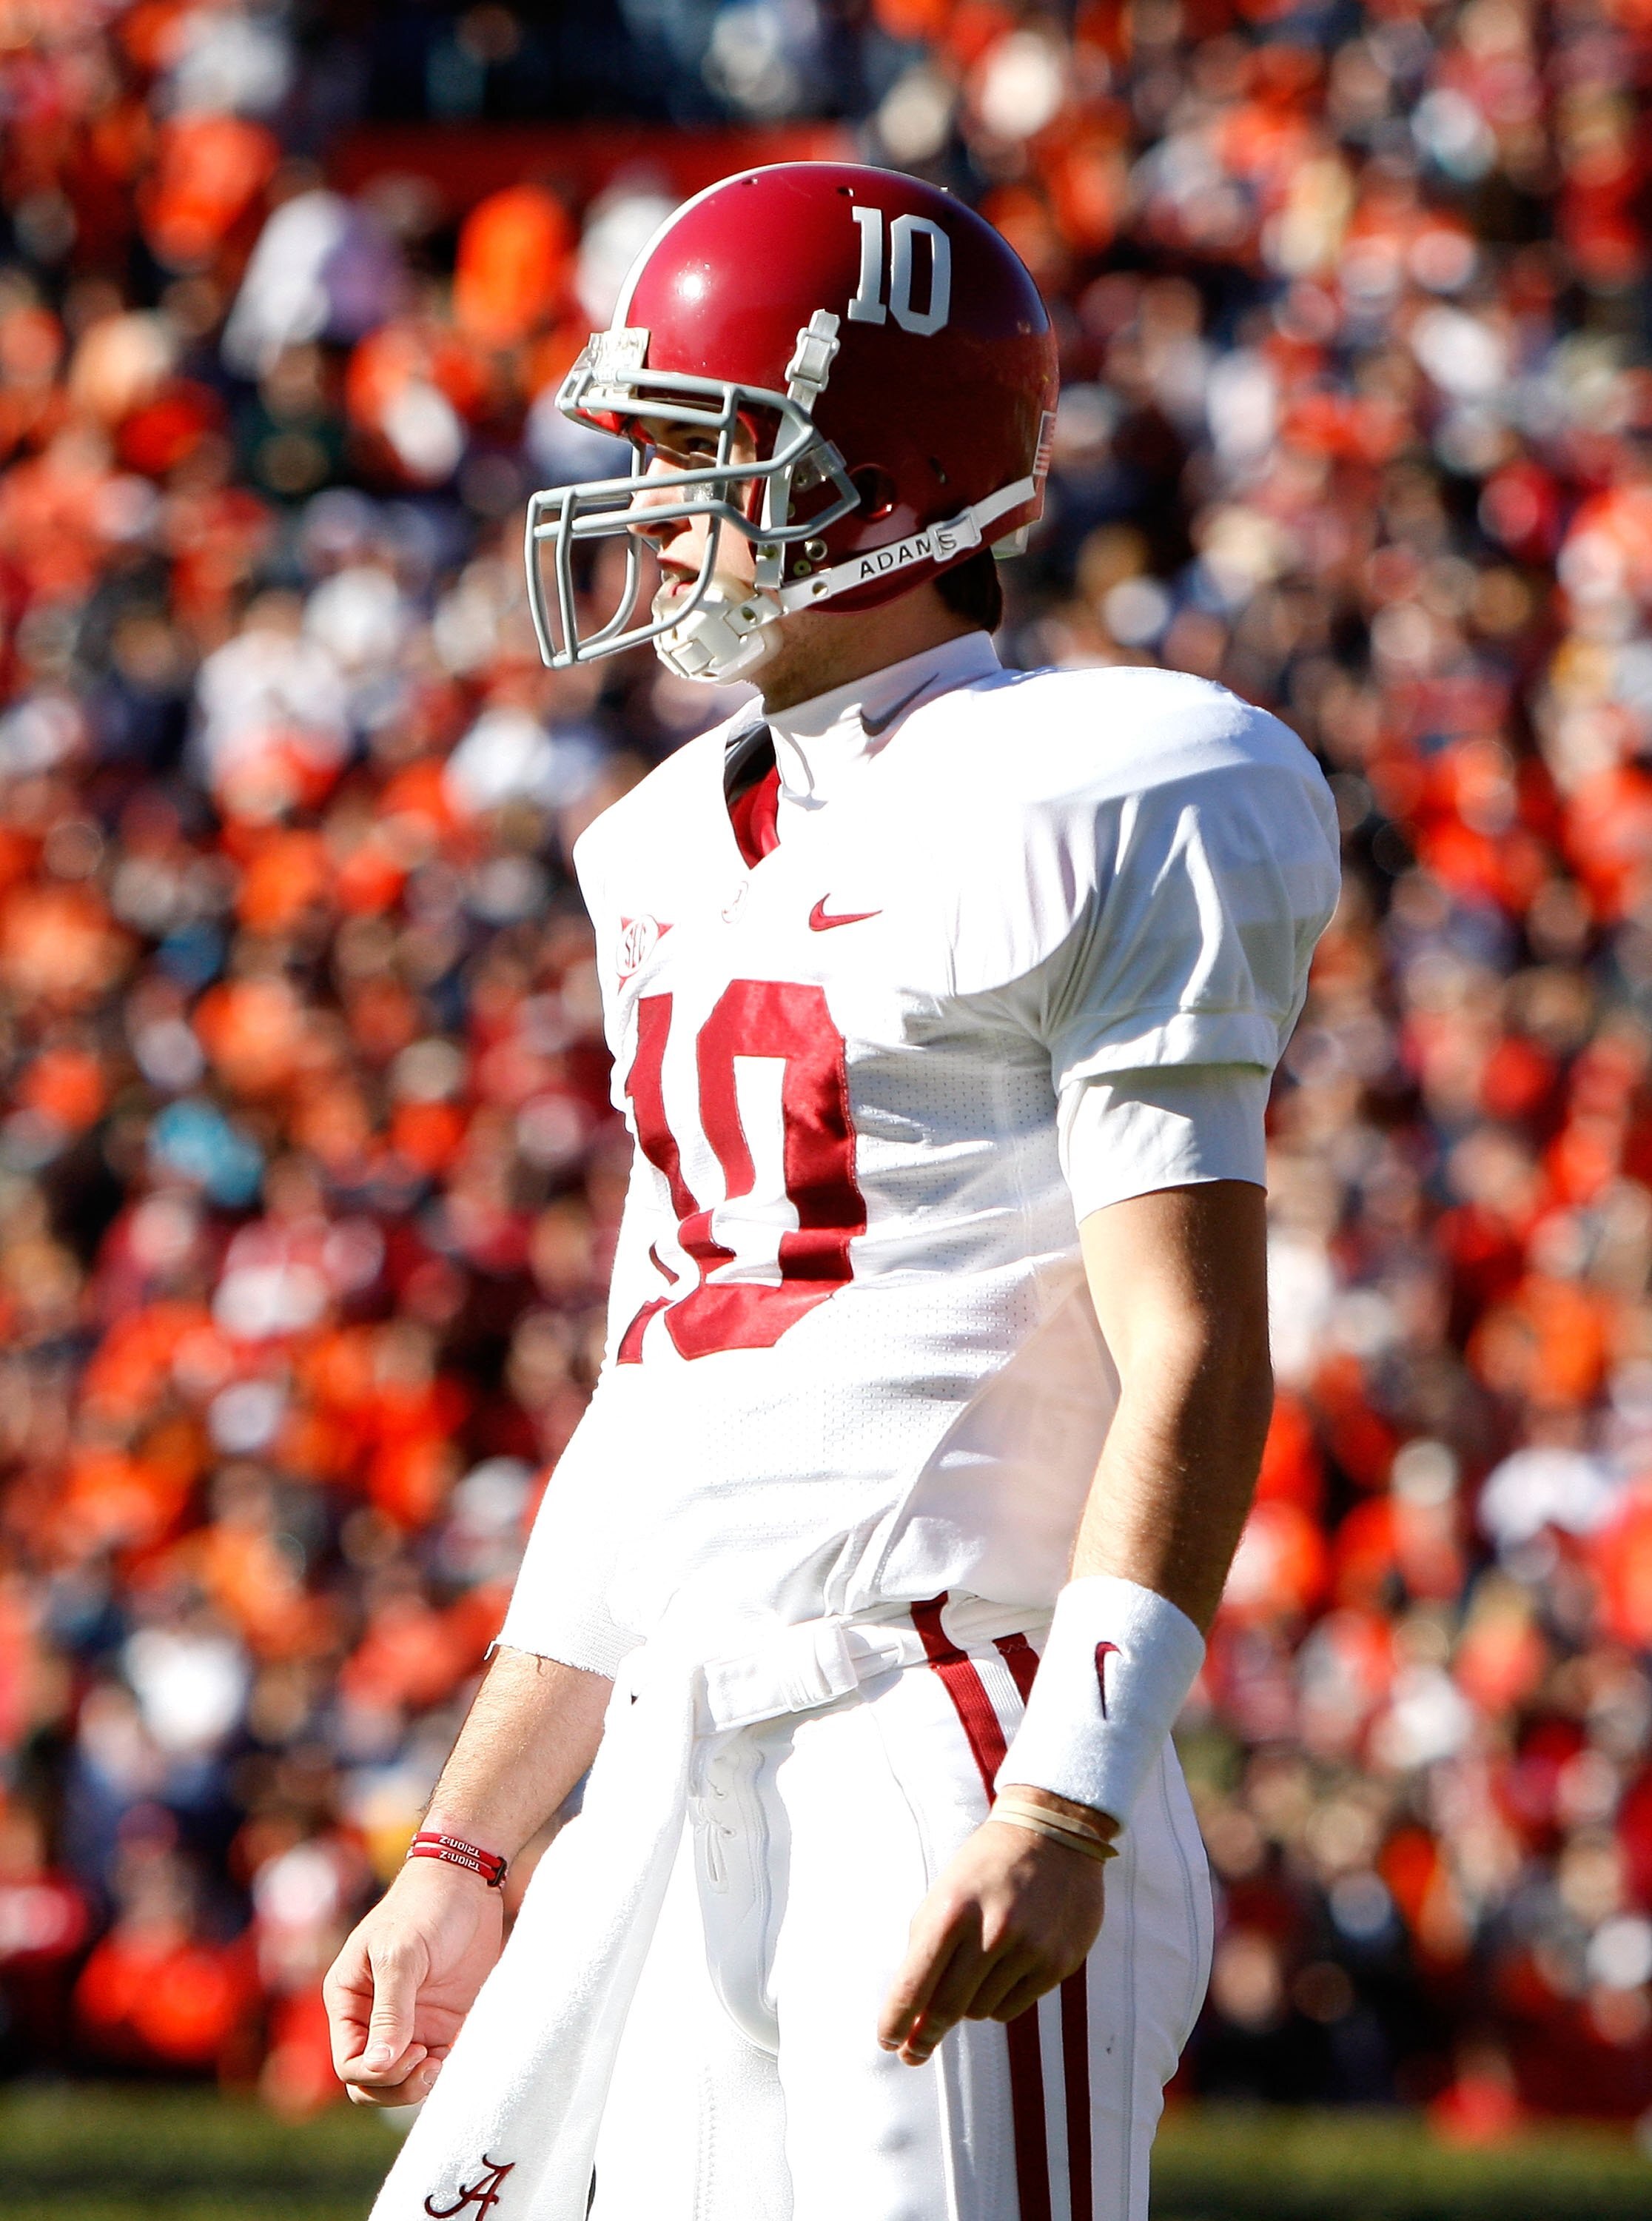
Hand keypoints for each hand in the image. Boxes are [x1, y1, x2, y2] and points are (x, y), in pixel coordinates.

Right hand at [324, 1856, 505, 2105]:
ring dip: (422, 2084)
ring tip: (445, 2059)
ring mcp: (410, 2022)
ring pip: (403, 2080)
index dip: (376, 2073)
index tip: (415, 2051)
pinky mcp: (442, 2022)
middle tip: (430, 2062)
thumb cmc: (424, 1907)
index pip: (350, 2064)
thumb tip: (377, 2067)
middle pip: (372, 2082)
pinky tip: (463, 2050)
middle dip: (398, 2087)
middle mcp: (375, 2018)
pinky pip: (436, 2064)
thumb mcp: (401, 1955)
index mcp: (349, 2001)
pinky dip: (447, 2069)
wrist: (468, 1881)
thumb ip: (390, 2012)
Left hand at [877, 1815, 1107, 2066]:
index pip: (915, 1983)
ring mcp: (1029, 1949)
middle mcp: (991, 1931)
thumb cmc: (985, 1868)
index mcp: (952, 1909)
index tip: (887, 2042)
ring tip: (975, 1969)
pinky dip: (999, 1998)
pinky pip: (1012, 2007)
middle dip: (924, 2035)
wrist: (1053, 1834)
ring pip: (980, 2011)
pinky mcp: (1058, 1963)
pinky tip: (1005, 1968)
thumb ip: (926, 1949)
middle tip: (912, 2052)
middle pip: (946, 2008)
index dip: (896, 2020)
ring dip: (967, 2004)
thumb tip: (910, 2015)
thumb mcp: (945, 1893)